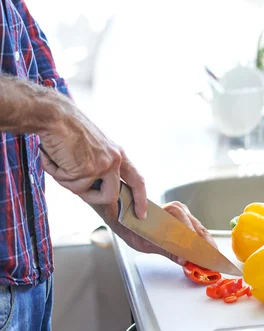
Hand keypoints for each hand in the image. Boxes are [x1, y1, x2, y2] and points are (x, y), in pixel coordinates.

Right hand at [38, 98, 146, 218]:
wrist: (55, 116)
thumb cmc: (67, 130)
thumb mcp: (92, 149)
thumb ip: (98, 167)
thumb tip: (94, 190)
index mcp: (118, 154)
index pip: (136, 180)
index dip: (140, 198)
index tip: (141, 214)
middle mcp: (114, 160)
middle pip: (111, 196)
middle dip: (92, 197)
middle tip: (80, 189)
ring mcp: (102, 166)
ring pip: (84, 191)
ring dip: (67, 180)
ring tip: (59, 160)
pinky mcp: (87, 170)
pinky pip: (70, 184)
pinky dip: (57, 173)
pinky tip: (54, 157)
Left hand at [94, 200, 216, 265]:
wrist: (126, 218)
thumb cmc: (134, 227)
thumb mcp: (147, 242)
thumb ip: (166, 250)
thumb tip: (183, 259)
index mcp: (170, 210)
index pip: (187, 227)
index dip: (194, 243)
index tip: (199, 255)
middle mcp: (180, 210)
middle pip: (198, 229)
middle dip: (206, 246)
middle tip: (212, 260)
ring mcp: (184, 214)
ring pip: (200, 230)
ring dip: (206, 245)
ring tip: (212, 258)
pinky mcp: (185, 220)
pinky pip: (196, 231)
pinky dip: (201, 242)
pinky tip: (205, 252)